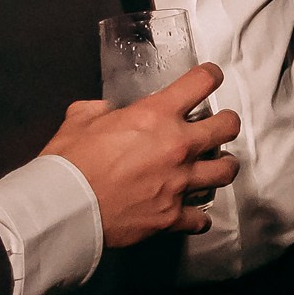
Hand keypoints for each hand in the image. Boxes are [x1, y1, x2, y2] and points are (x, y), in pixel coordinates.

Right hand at [42, 65, 240, 248]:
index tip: (211, 77)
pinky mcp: (172, 215)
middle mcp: (177, 146)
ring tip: (220, 165)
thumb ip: (98, 110)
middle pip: (227, 127)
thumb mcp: (80, 119)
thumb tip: (103, 111)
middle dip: (227, 123)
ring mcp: (179, 183)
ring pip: (225, 171)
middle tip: (222, 125)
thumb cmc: (71, 162)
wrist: (66, 207)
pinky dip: (198, 217)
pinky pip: (199, 218)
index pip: (201, 83)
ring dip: (224, 166)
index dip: (210, 76)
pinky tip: (195, 215)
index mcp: (156, 115)